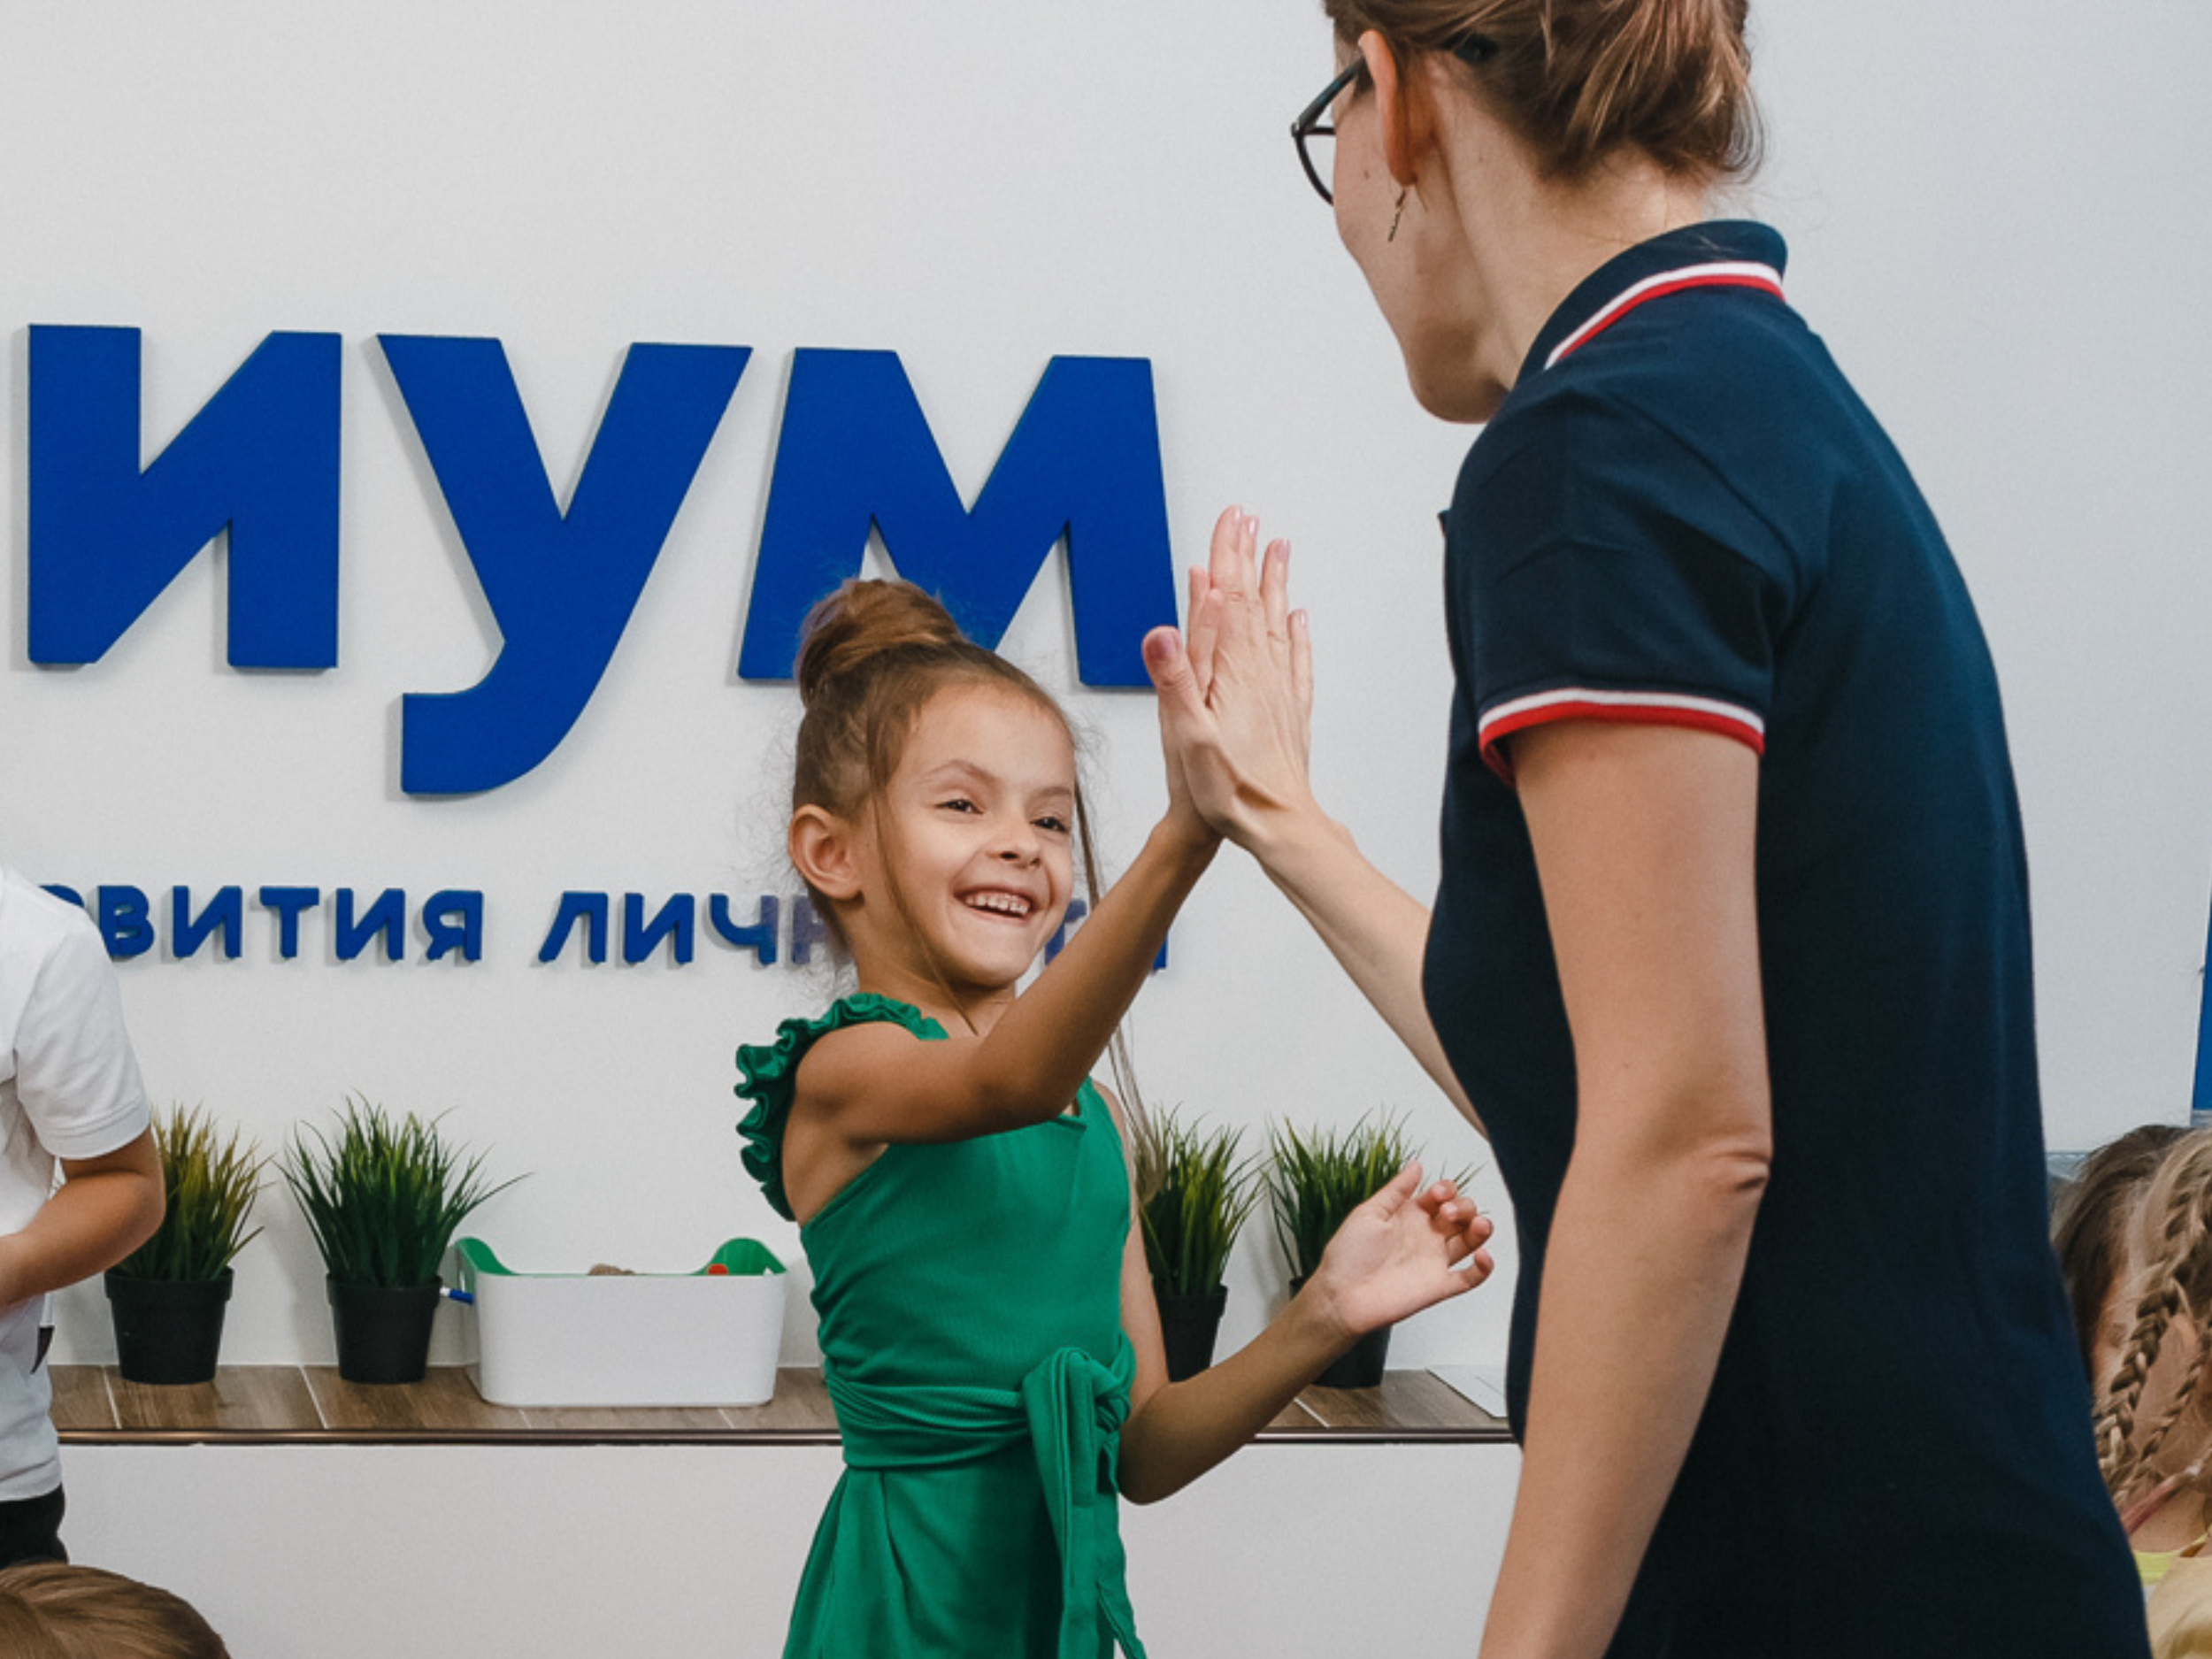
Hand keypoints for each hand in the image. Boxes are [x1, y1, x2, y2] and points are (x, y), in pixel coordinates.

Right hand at [1143, 507, 1317, 851]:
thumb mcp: (1187, 735)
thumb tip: (1165, 628)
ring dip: (1274, 583)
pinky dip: (1295, 632)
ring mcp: (1278, 691)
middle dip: (1247, 556)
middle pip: (1254, 601)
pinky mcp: (1288, 712)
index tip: (1230, 518)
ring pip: (1277, 623)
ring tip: (1277, 550)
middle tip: (1247, 518)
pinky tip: (1298, 620)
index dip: (1226, 556)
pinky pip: (1294, 659)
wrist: (1278, 825)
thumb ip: (1176, 679)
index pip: (1229, 599)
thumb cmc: (1230, 789)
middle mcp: (1261, 674)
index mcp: (1234, 673)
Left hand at [1303, 1163, 1495, 1344]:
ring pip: (1471, 1241)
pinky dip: (1484, 1268)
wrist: (1341, 1296)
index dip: (1446, 1190)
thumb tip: (1416, 1165)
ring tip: (1477, 1225)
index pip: (1442, 1195)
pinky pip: (1471, 1278)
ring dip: (1481, 1229)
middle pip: (1462, 1214)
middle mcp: (1426, 1236)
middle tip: (1446, 1214)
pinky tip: (1483, 1255)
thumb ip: (1396, 1190)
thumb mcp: (1368, 1213)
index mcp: (1410, 1216)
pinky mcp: (1439, 1286)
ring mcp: (1434, 1260)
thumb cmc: (1347, 1256)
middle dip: (1463, 1207)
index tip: (1436, 1194)